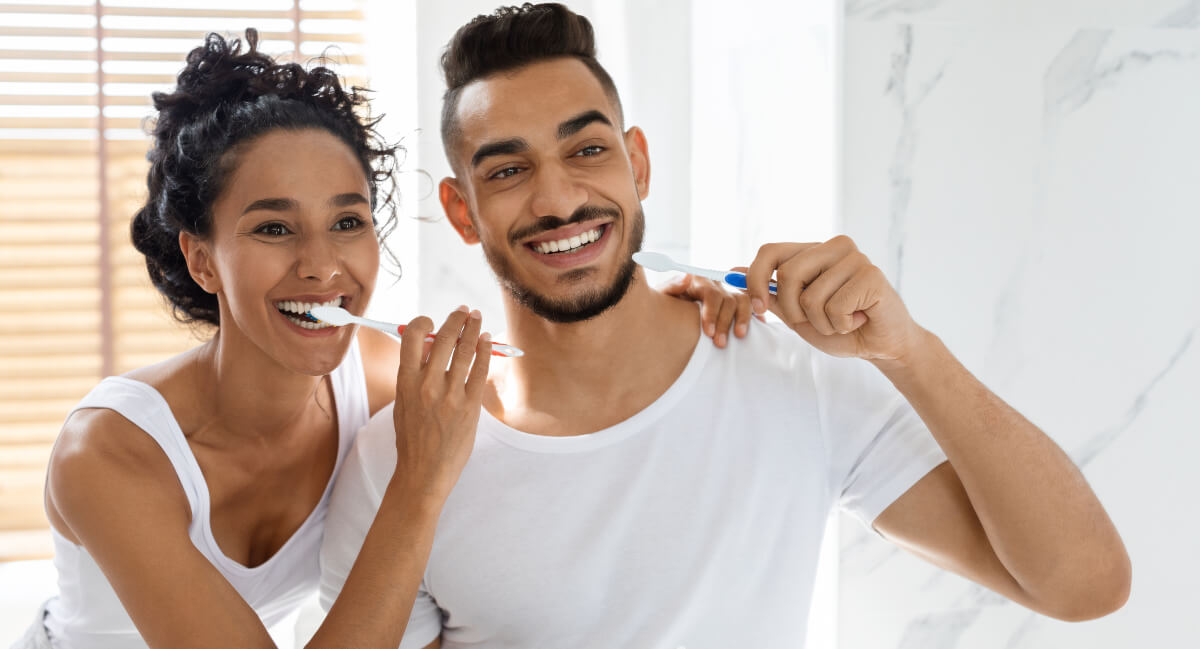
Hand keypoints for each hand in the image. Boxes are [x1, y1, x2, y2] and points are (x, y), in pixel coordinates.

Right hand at [391, 306, 491, 500]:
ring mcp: (449, 394)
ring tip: (477, 318)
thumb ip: (413, 376)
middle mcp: (426, 384)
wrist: (423, 473)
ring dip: (473, 329)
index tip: (432, 320)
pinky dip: (485, 350)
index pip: (411, 338)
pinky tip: (487, 341)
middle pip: (443, 338)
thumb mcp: (403, 404)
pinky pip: (480, 369)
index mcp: (405, 382)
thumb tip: (427, 348)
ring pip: (464, 349)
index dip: (423, 323)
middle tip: (464, 311)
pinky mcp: (469, 405)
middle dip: (455, 319)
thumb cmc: (413, 439)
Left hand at [659, 274, 757, 347]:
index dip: (712, 313)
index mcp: (698, 282)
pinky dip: (755, 315)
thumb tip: (686, 277)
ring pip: (742, 301)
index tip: (709, 333)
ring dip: (742, 319)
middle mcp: (715, 286)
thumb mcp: (663, 297)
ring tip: (739, 337)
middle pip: (728, 300)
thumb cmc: (666, 307)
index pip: (711, 294)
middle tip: (720, 344)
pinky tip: (759, 327)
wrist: (669, 315)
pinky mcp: (735, 304)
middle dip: (725, 323)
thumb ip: (672, 287)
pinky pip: (750, 306)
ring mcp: (727, 294)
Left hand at [741, 235, 923, 360]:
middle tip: (817, 320)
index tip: (759, 308)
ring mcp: (854, 257)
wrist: (880, 346)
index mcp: (813, 251)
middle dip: (794, 311)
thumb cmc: (840, 328)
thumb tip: (735, 272)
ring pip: (811, 296)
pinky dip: (842, 324)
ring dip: (822, 322)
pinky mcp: (871, 274)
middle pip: (787, 275)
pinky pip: (835, 307)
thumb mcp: (797, 314)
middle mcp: (834, 246)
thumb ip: (772, 293)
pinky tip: (859, 319)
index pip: (770, 251)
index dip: (756, 280)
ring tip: (844, 319)